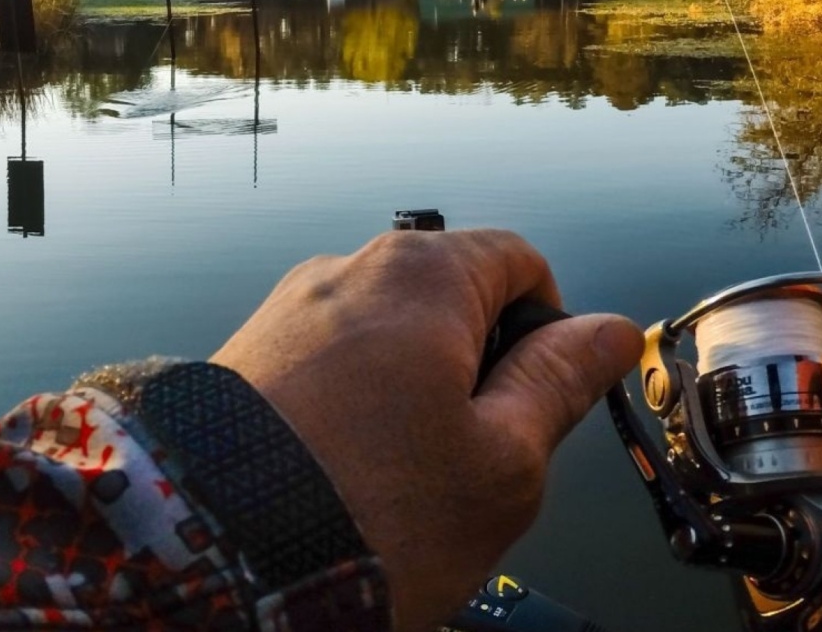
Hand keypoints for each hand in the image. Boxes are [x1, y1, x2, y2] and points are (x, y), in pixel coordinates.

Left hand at [211, 229, 642, 631]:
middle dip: (476, 367)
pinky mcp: (244, 355)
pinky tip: (343, 476)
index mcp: (424, 274)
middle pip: (451, 296)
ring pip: (388, 336)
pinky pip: (328, 363)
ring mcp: (287, 309)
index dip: (550, 327)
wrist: (209, 562)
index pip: (520, 260)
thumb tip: (612, 330)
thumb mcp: (503, 462)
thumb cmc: (374, 515)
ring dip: (412, 393)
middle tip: (472, 459)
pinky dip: (353, 409)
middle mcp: (348, 267)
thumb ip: (560, 382)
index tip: (541, 400)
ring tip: (397, 482)